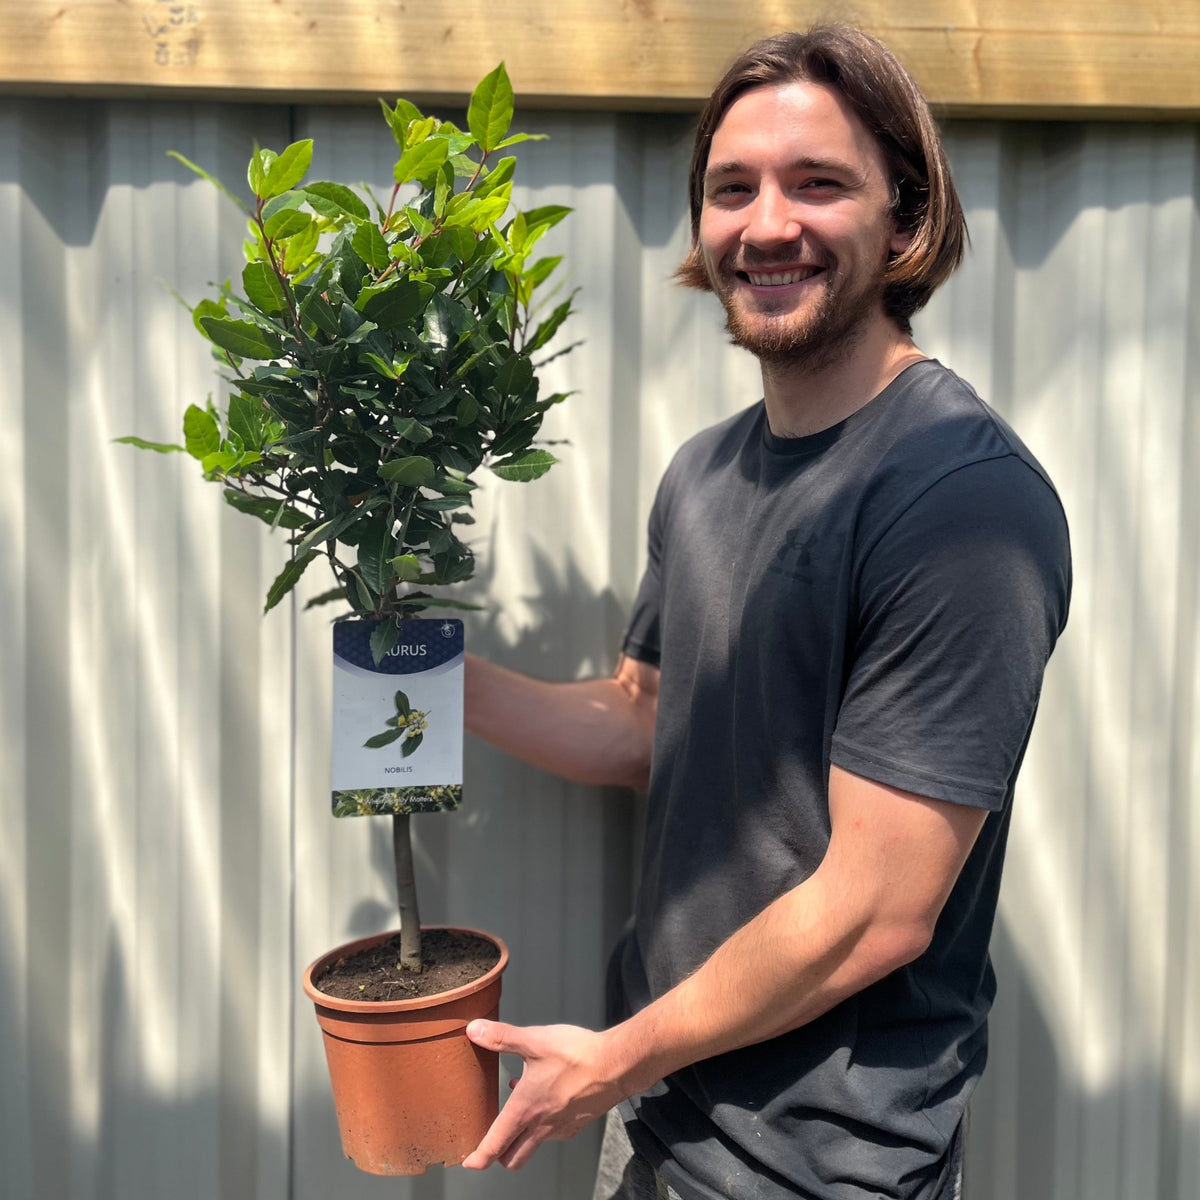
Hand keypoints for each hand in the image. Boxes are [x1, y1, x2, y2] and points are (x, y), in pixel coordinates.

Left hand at [461, 1019, 626, 1169]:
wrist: (616, 1065)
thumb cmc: (577, 1055)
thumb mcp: (534, 1041)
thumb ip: (502, 1037)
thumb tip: (474, 1030)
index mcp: (525, 1109)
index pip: (495, 1145)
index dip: (478, 1158)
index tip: (469, 1162)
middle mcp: (541, 1126)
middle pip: (513, 1158)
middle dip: (499, 1156)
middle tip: (491, 1144)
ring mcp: (560, 1128)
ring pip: (534, 1145)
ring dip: (522, 1136)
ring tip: (519, 1111)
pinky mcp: (577, 1124)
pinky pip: (553, 1133)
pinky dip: (544, 1124)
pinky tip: (546, 1099)